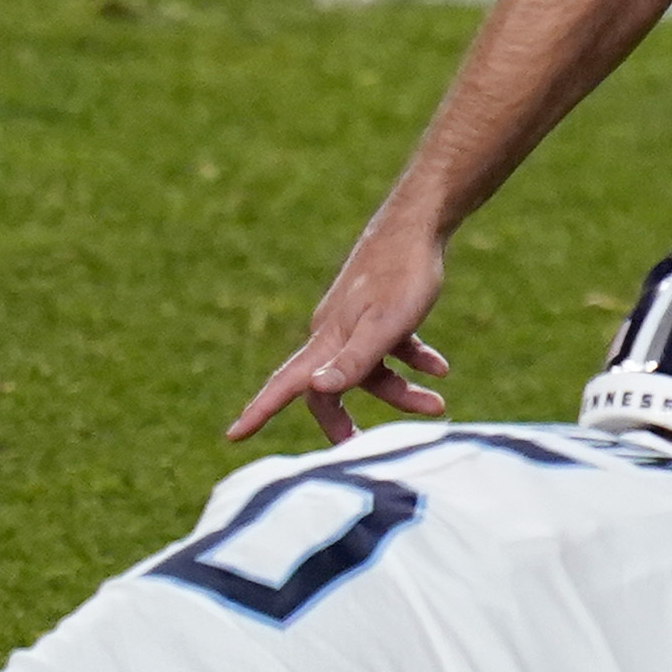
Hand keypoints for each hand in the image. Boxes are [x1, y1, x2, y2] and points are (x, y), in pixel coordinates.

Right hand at [229, 216, 454, 444]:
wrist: (419, 223)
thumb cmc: (402, 276)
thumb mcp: (385, 327)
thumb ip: (354, 362)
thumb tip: (318, 390)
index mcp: (327, 339)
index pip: (287, 384)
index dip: (259, 411)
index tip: (233, 436)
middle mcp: (333, 332)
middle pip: (327, 388)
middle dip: (341, 419)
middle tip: (358, 448)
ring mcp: (356, 322)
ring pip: (370, 371)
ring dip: (400, 392)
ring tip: (437, 405)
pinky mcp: (380, 311)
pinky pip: (392, 348)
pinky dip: (413, 360)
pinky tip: (439, 369)